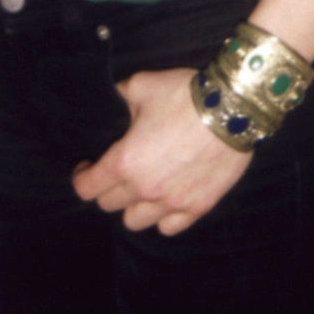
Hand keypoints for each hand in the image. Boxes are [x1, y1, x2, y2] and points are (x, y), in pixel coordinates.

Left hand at [72, 67, 250, 235]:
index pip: (88, 187)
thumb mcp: (143, 85)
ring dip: (133, 206)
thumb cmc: (183, 96)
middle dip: (108, 188)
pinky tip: (165, 201)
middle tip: (116, 172)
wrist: (232, 110)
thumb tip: (117, 96)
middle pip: (109, 204)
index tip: (85, 168)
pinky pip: (169, 228)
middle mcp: (144, 188)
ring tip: (140, 189)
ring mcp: (172, 202)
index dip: (81, 178)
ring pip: (136, 221)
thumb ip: (122, 95)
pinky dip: (162, 217)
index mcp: (124, 161)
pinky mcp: (198, 207)